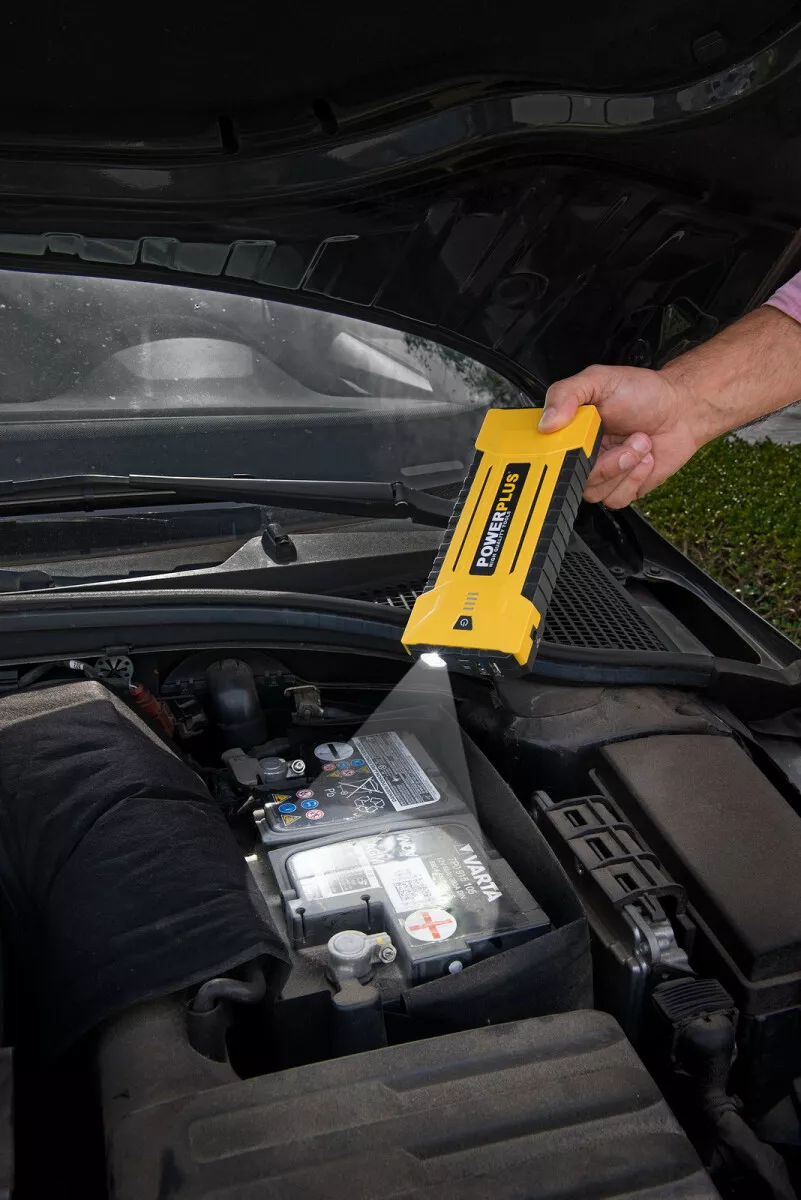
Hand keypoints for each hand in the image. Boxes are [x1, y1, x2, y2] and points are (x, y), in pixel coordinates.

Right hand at [538, 364, 698, 507]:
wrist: (682, 409)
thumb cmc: (643, 393)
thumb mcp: (599, 380)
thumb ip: (567, 394)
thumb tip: (546, 422)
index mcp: (568, 431)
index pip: (544, 454)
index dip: (553, 457)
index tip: (575, 447)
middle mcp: (580, 454)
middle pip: (569, 478)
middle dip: (600, 463)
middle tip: (621, 440)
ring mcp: (600, 473)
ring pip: (594, 491)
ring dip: (622, 467)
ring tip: (638, 442)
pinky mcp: (621, 488)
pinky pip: (616, 498)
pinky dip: (634, 479)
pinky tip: (644, 458)